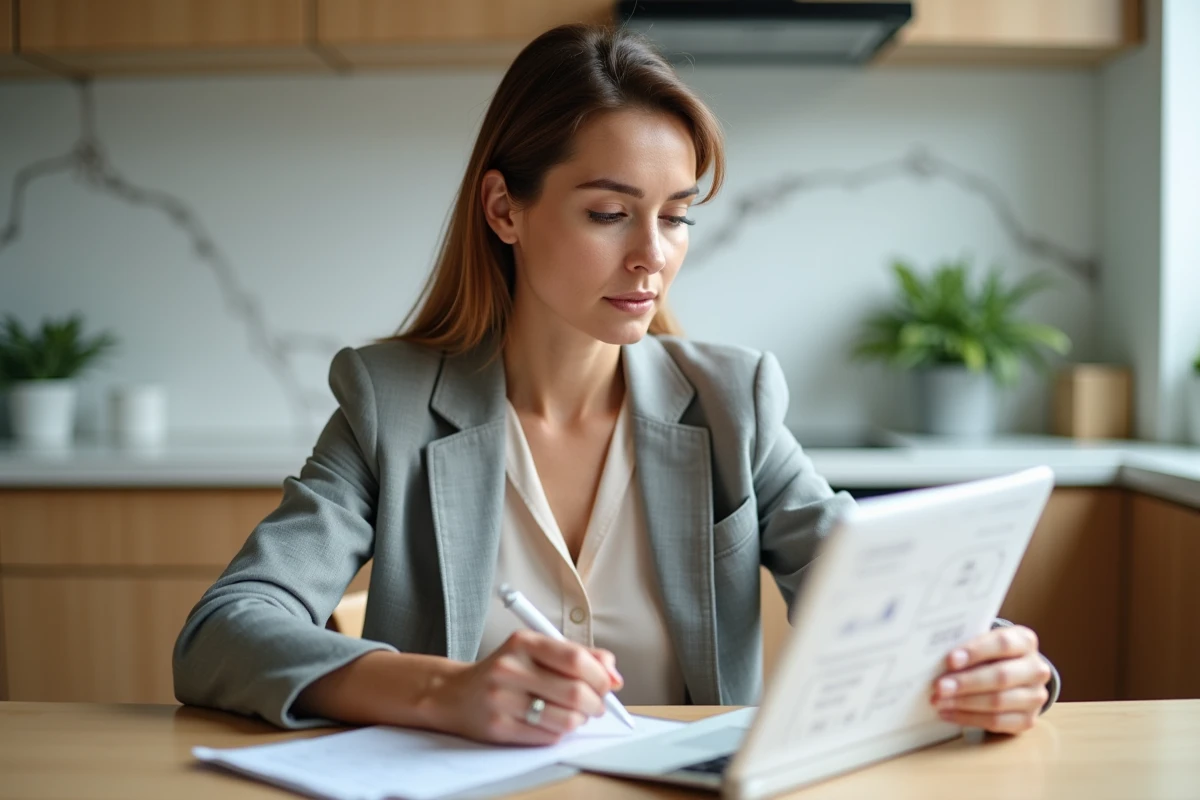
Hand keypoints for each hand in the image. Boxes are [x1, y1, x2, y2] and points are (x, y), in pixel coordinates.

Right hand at [426, 630, 622, 745]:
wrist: (456, 694)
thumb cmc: (505, 671)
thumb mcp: (537, 650)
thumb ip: (578, 656)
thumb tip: (614, 674)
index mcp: (524, 643)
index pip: (576, 659)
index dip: (601, 676)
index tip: (608, 684)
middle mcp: (511, 668)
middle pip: (575, 692)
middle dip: (596, 703)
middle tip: (596, 704)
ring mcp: (503, 699)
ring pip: (566, 719)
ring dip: (580, 720)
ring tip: (575, 714)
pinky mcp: (500, 727)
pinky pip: (549, 736)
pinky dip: (560, 732)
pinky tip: (552, 722)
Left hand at [930, 625, 1051, 734]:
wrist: (1014, 675)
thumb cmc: (990, 654)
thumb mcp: (984, 643)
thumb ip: (967, 647)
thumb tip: (934, 656)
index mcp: (1025, 641)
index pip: (1002, 644)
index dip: (976, 651)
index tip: (950, 660)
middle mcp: (1036, 668)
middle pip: (1001, 676)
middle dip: (966, 683)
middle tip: (939, 687)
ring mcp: (1035, 696)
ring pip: (998, 702)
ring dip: (964, 703)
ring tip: (939, 701)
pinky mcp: (1028, 720)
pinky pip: (997, 722)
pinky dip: (969, 718)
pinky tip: (948, 713)